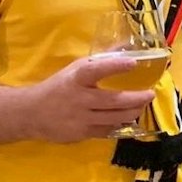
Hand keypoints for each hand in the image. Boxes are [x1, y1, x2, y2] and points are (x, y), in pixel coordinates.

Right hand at [23, 54, 158, 143]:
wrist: (30, 114)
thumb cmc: (58, 87)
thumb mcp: (75, 69)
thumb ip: (100, 60)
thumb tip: (126, 47)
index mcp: (75, 79)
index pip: (96, 70)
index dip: (115, 66)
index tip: (133, 62)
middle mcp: (79, 99)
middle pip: (113, 100)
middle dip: (136, 98)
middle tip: (150, 93)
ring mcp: (80, 119)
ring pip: (114, 118)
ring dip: (132, 112)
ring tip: (142, 106)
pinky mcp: (81, 134)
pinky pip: (107, 130)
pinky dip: (120, 124)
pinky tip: (127, 118)